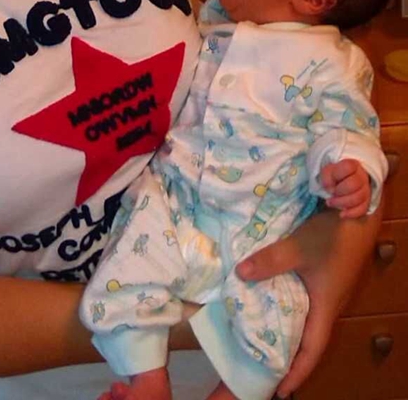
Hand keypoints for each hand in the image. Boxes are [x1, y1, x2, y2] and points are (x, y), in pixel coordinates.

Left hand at [235, 205, 381, 397]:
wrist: (358, 214)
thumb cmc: (332, 237)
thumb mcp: (299, 248)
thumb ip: (270, 261)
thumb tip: (239, 274)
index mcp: (324, 308)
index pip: (311, 351)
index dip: (295, 373)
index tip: (278, 392)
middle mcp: (326, 306)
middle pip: (307, 341)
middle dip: (287, 357)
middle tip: (262, 367)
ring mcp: (325, 291)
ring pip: (305, 321)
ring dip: (287, 333)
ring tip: (261, 340)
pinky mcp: (322, 277)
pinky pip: (303, 303)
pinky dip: (287, 310)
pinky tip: (270, 302)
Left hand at [320, 158, 370, 217]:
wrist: (343, 179)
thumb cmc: (334, 174)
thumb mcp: (327, 170)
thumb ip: (327, 176)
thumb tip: (330, 188)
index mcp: (352, 165)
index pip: (348, 167)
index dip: (336, 175)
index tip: (329, 180)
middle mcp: (362, 176)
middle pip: (354, 184)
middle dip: (339, 191)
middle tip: (330, 194)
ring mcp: (366, 189)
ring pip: (360, 197)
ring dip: (343, 203)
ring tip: (331, 203)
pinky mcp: (366, 201)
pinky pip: (364, 208)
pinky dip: (352, 213)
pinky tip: (342, 214)